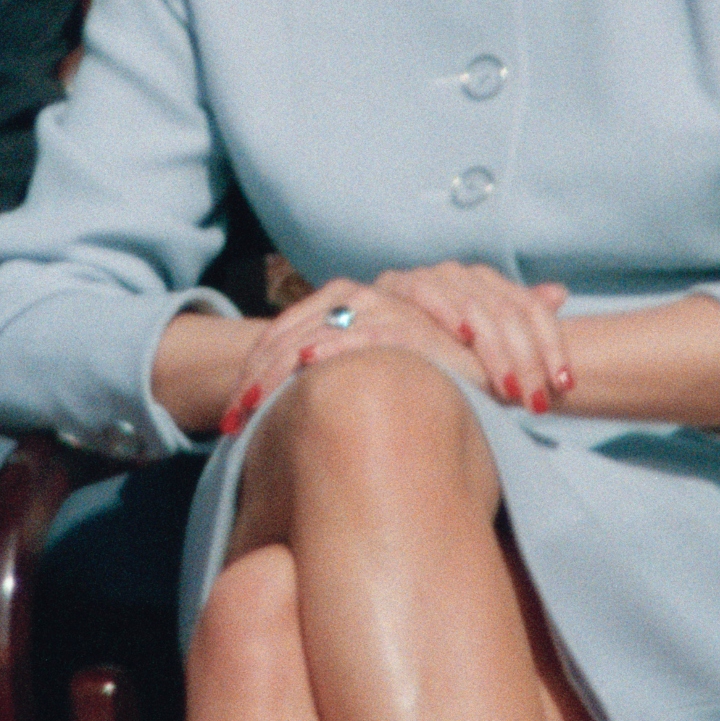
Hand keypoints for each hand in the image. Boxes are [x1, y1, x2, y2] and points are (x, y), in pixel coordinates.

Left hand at [219, 279, 478, 434]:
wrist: (490, 363)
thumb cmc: (429, 371)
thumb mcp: (372, 363)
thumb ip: (334, 369)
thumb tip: (283, 401)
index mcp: (342, 300)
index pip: (280, 334)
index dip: (251, 372)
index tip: (232, 412)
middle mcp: (356, 297)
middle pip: (283, 340)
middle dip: (252, 383)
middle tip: (230, 423)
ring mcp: (378, 309)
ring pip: (304, 344)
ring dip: (271, 383)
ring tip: (249, 419)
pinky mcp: (401, 328)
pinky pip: (348, 346)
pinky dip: (320, 362)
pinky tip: (297, 386)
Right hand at [365, 263, 572, 413]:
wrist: (364, 341)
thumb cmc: (428, 352)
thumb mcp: (478, 348)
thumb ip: (517, 322)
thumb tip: (560, 292)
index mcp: (484, 285)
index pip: (529, 308)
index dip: (552, 344)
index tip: (566, 384)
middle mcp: (460, 275)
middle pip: (508, 311)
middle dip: (527, 359)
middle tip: (537, 401)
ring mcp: (429, 276)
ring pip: (475, 306)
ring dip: (495, 350)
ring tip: (508, 388)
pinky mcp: (395, 283)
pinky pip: (425, 291)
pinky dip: (445, 310)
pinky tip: (463, 334)